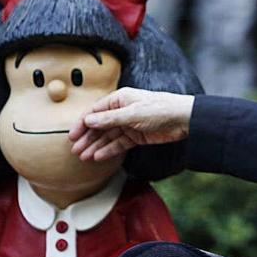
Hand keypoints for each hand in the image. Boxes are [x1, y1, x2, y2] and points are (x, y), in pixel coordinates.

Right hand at [68, 87, 193, 160]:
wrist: (184, 119)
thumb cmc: (160, 108)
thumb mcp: (132, 114)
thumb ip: (110, 119)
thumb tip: (88, 120)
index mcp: (120, 99)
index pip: (95, 111)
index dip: (82, 123)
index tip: (72, 136)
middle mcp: (122, 111)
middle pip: (100, 125)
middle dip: (87, 137)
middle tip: (75, 150)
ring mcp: (129, 124)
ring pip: (108, 136)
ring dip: (96, 146)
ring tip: (84, 156)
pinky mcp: (137, 136)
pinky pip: (119, 144)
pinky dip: (109, 150)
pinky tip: (99, 156)